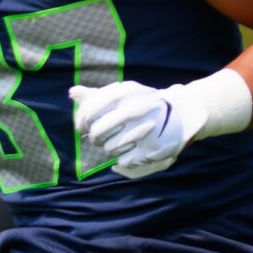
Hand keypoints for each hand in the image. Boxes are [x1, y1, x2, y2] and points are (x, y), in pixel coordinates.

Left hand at [71, 80, 189, 179]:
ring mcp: (146, 128)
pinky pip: (124, 160)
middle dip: (94, 137)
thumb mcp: (123, 94)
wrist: (180, 114)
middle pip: (97, 132)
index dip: (81, 121)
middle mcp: (136, 108)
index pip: (90, 109)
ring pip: (109, 148)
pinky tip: (132, 149)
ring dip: (110, 148)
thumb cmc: (142, 103)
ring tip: (119, 142)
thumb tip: (72, 93)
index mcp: (127, 92)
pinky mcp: (153, 147)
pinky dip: (124, 158)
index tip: (81, 127)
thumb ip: (97, 95)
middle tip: (98, 138)